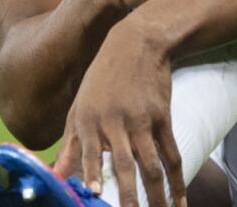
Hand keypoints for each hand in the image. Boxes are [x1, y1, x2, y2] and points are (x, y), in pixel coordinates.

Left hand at [55, 21, 185, 206]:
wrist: (137, 44)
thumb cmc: (102, 80)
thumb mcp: (79, 107)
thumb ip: (70, 145)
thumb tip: (56, 175)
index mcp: (88, 120)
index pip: (91, 152)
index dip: (93, 173)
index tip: (94, 194)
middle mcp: (115, 122)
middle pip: (125, 165)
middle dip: (129, 196)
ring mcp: (142, 122)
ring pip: (152, 166)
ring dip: (157, 196)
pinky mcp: (163, 119)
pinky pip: (172, 156)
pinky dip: (177, 181)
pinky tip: (180, 201)